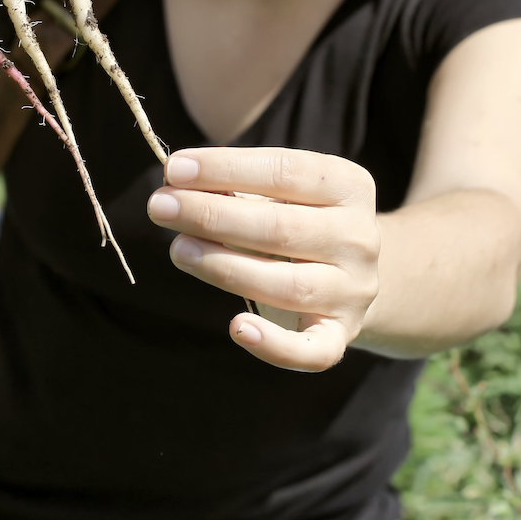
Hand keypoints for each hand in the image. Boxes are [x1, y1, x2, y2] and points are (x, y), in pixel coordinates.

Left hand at [147, 147, 379, 372]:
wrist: (348, 273)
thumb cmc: (296, 220)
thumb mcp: (279, 193)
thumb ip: (236, 187)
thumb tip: (176, 181)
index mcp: (350, 186)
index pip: (286, 171)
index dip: (226, 169)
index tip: (175, 168)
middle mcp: (359, 238)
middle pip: (281, 228)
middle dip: (212, 215)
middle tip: (161, 207)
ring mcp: (353, 290)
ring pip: (287, 286)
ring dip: (224, 267)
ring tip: (178, 249)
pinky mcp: (340, 334)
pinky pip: (313, 351)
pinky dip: (274, 345)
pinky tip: (236, 328)